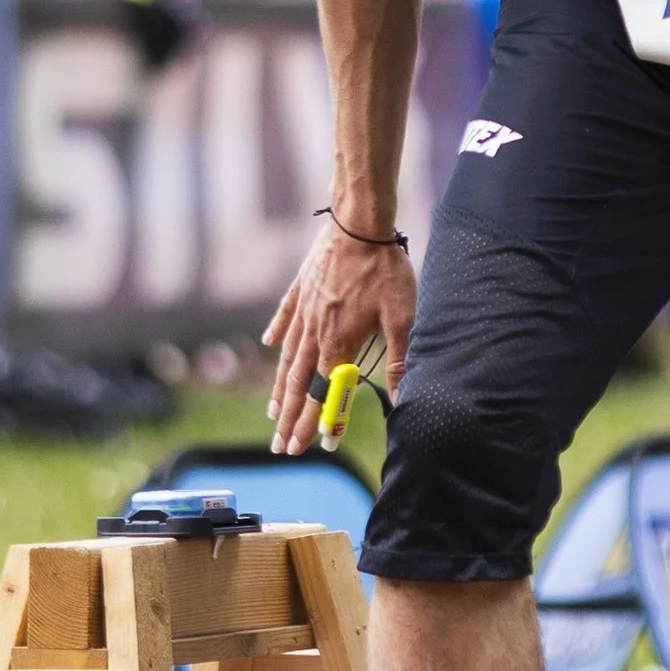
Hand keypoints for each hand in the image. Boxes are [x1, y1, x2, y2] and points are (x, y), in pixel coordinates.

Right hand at [264, 215, 415, 455]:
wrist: (359, 223)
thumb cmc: (384, 269)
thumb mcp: (401, 316)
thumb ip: (400, 359)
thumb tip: (402, 397)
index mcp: (338, 342)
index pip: (325, 394)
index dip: (318, 423)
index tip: (311, 447)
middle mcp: (315, 332)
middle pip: (299, 384)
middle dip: (290, 420)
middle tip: (280, 447)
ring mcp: (304, 309)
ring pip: (287, 357)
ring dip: (280, 389)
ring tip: (272, 412)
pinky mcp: (301, 288)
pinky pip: (284, 316)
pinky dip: (275, 333)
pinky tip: (268, 345)